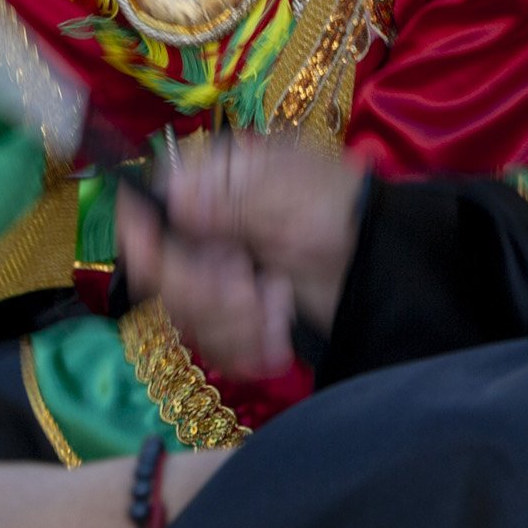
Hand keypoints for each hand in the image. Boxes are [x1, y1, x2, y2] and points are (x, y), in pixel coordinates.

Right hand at [123, 138, 368, 336]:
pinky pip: (214, 340)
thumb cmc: (339, 213)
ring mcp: (222, 270)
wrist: (382, 263)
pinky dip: (246, 344)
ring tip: (275, 311)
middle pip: (162, 272)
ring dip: (232, 324)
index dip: (145, 241)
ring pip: (187, 313)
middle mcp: (209, 227)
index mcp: (215, 183)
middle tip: (247, 294)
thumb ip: (225, 202)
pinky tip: (277, 331)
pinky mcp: (237, 310)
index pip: (150, 208)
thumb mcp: (285, 198)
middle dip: (204, 294)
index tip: (156, 264)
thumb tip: (170, 198)